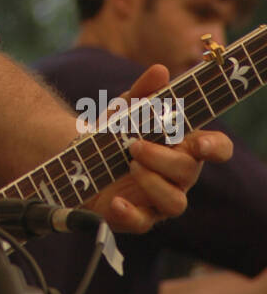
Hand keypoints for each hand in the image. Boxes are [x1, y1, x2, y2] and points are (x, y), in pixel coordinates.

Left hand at [86, 64, 232, 233]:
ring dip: (153, 183)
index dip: (215, 147)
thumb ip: (143, 92)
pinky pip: (142, 223)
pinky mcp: (136, 217)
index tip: (201, 144)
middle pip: (189, 173)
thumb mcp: (124, 110)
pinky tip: (116, 200)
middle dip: (163, 158)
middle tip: (134, 145)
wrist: (77, 158)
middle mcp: (177, 176)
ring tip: (130, 165)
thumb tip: (160, 71)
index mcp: (183, 147)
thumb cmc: (113, 134)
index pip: (215, 149)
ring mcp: (158, 200)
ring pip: (175, 202)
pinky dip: (130, 213)